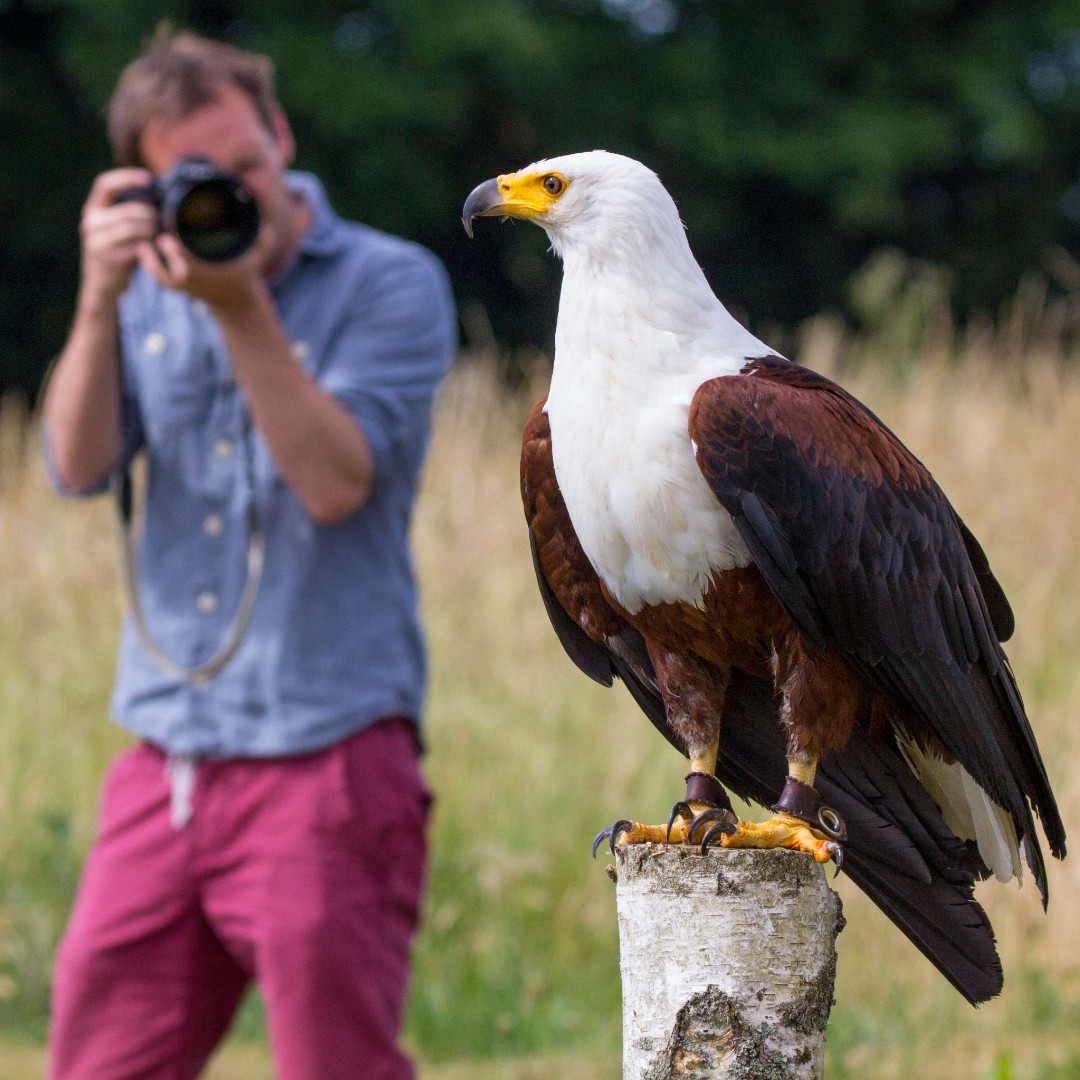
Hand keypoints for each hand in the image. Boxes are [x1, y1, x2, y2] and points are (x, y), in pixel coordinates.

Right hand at [78, 168, 158, 307]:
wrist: (101, 285)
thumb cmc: (116, 252)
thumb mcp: (114, 228)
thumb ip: (126, 212)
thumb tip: (154, 194)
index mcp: (92, 210)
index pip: (105, 184)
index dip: (126, 178)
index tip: (149, 178)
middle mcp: (90, 223)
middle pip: (130, 210)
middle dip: (151, 216)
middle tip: (160, 223)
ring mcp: (97, 242)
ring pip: (135, 228)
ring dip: (152, 232)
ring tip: (157, 236)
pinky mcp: (108, 259)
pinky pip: (136, 247)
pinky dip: (149, 247)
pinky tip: (153, 249)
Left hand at [137, 230, 269, 311]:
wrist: (236, 303)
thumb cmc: (244, 276)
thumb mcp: (256, 258)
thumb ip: (263, 241)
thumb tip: (269, 224)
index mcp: (212, 275)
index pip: (190, 265)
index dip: (176, 252)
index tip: (168, 236)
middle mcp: (196, 282)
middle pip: (173, 272)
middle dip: (162, 255)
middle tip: (155, 237)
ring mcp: (186, 285)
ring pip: (162, 278)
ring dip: (151, 263)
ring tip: (144, 245)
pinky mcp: (179, 286)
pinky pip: (161, 280)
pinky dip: (151, 268)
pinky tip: (145, 252)